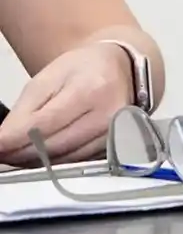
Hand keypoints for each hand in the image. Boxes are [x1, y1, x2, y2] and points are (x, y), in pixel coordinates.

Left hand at [0, 42, 132, 165]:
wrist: (120, 70)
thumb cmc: (83, 70)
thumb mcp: (47, 79)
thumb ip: (24, 111)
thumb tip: (2, 142)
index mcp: (91, 89)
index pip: (43, 125)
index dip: (13, 139)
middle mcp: (108, 115)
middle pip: (52, 147)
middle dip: (19, 152)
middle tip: (2, 151)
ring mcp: (114, 134)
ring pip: (62, 160)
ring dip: (34, 160)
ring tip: (18, 151)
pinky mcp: (113, 147)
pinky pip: (74, 162)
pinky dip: (52, 161)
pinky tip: (40, 153)